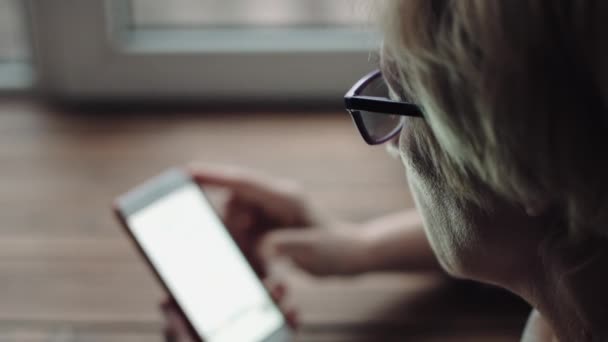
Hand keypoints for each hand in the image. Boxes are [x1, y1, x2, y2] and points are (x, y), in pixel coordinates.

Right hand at [188, 163, 370, 276]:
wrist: (351, 255)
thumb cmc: (336, 249)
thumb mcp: (312, 250)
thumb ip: (284, 246)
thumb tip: (260, 248)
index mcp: (284, 198)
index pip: (243, 183)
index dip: (213, 176)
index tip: (187, 173)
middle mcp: (275, 200)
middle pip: (234, 204)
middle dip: (232, 228)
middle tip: (250, 250)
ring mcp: (272, 212)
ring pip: (238, 221)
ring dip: (241, 243)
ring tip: (263, 262)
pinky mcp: (270, 225)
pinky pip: (247, 234)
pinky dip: (250, 249)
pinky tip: (266, 264)